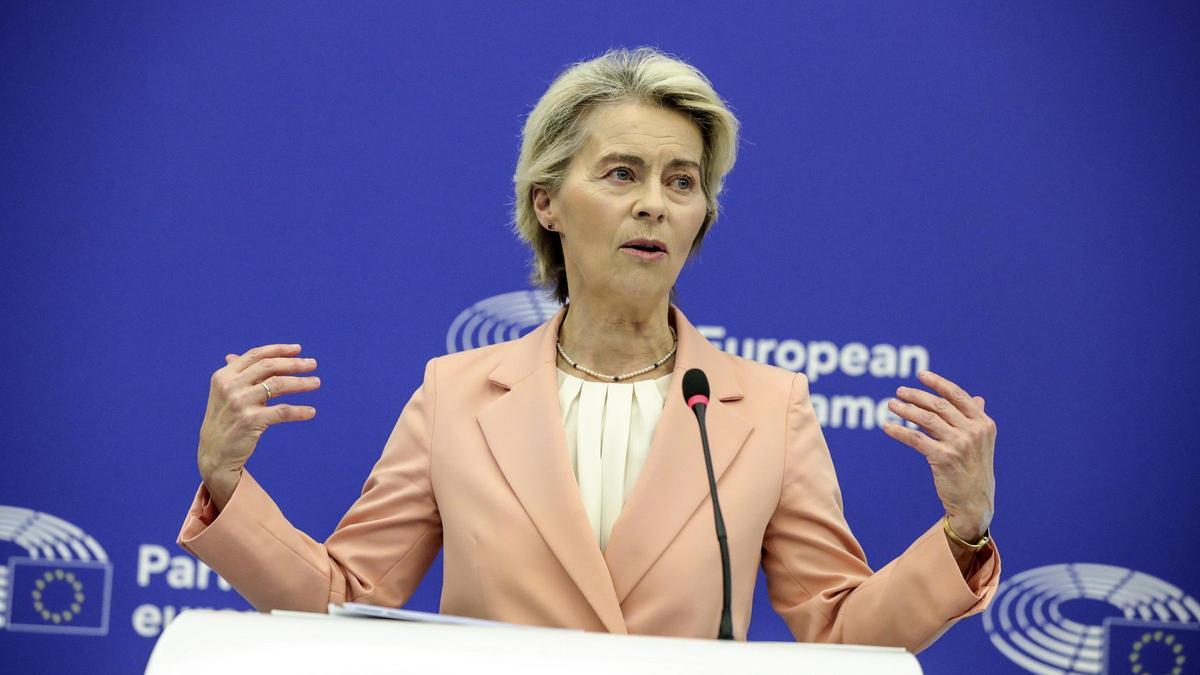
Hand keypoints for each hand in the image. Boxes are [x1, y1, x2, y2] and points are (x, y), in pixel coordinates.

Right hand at [197, 343, 320, 509]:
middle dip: (294, 363)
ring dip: (301, 383)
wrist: (214, 454)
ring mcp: (240, 403)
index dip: (279, 350)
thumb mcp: (223, 395)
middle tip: (313, 364)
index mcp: (224, 376)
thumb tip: (232, 355)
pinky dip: (300, 411)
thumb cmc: (223, 421)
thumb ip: (233, 376)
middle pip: (269, 366)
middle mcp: (230, 386)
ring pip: (278, 385)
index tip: (298, 349)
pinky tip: (311, 412)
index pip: (255, 355)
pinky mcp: (251, 421)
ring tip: (316, 382)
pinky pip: (283, 411)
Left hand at [883, 370, 995, 542]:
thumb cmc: (975, 470)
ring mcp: (959, 444)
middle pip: (939, 405)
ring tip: (890, 404)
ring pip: (926, 419)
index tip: (921, 374)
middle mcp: (973, 431)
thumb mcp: (982, 443)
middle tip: (899, 391)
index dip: (938, 383)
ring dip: (905, 409)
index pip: (958, 395)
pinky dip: (899, 430)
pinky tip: (887, 426)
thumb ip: (976, 419)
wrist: (974, 503)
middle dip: (917, 395)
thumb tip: (977, 398)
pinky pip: (916, 438)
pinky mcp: (943, 458)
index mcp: (984, 424)